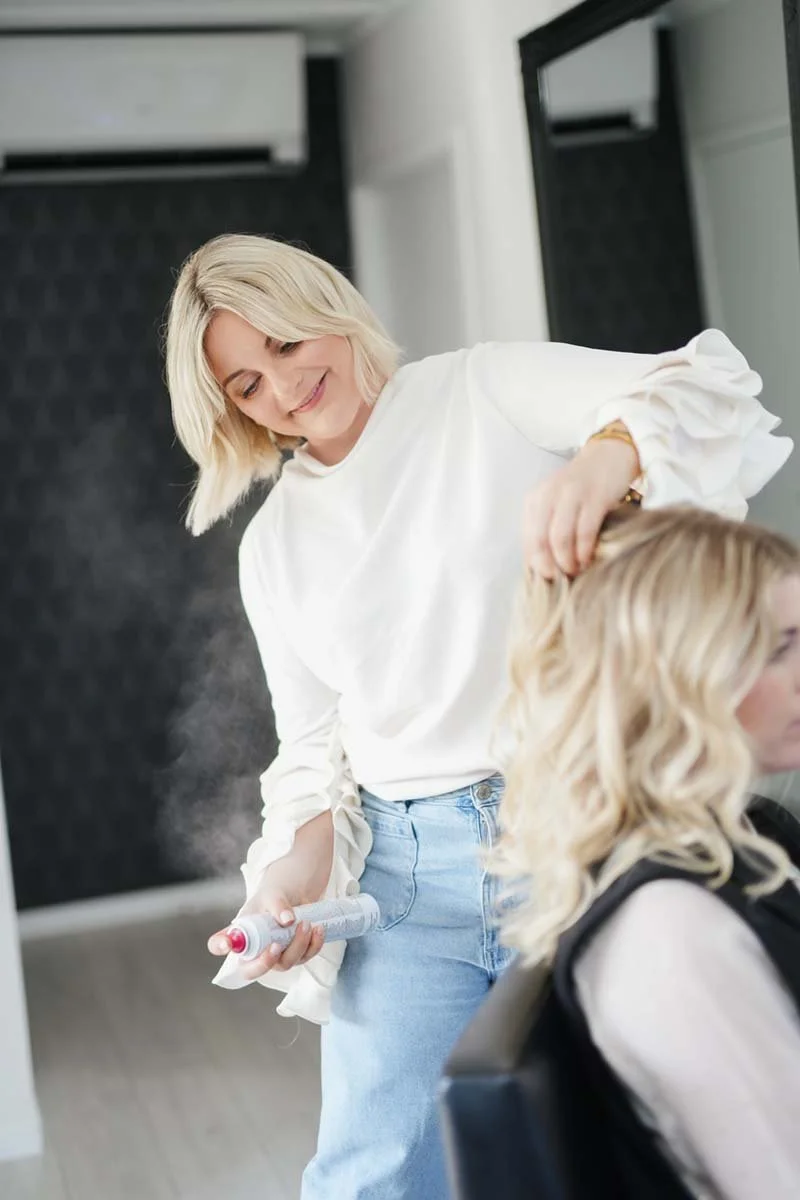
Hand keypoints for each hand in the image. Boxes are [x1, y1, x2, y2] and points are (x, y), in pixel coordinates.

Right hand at [207, 810, 333, 980]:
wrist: (305, 883)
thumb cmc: (281, 885)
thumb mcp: (275, 891)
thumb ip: (277, 904)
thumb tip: (287, 920)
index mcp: (242, 928)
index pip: (219, 942)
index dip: (219, 945)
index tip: (227, 944)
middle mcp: (255, 944)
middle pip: (250, 970)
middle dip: (264, 963)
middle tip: (276, 946)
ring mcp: (276, 950)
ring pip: (283, 964)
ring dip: (297, 947)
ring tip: (307, 924)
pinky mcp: (296, 951)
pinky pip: (304, 958)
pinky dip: (312, 946)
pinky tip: (318, 929)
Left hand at [524, 435, 638, 577]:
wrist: (610, 456)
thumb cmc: (582, 487)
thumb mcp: (556, 503)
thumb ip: (547, 528)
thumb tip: (544, 567)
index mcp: (535, 499)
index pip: (527, 539)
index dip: (535, 564)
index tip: (547, 578)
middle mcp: (548, 495)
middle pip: (540, 540)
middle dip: (549, 565)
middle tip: (561, 579)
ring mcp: (571, 495)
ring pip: (560, 538)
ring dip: (567, 561)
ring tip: (576, 571)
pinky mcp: (594, 497)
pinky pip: (584, 532)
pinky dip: (585, 551)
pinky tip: (589, 559)